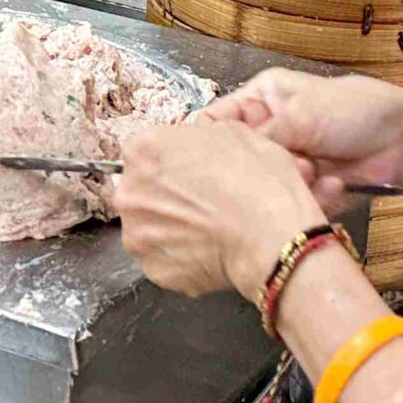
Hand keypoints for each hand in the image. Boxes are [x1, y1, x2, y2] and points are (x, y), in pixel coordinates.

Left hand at [117, 121, 328, 299]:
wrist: (272, 237)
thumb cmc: (258, 181)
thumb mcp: (235, 132)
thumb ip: (201, 136)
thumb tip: (200, 145)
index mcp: (144, 149)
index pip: (146, 151)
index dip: (173, 160)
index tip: (193, 170)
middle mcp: (130, 192)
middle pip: (141, 191)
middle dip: (165, 195)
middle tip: (202, 202)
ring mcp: (137, 235)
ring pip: (150, 227)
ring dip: (172, 228)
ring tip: (209, 230)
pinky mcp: (153, 269)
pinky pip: (164, 259)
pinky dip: (182, 257)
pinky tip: (209, 251)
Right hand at [205, 70, 402, 208]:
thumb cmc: (356, 112)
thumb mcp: (301, 112)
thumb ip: (257, 134)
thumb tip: (219, 153)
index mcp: (261, 100)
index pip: (215, 120)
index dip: (209, 142)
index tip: (210, 159)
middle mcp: (269, 131)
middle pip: (236, 160)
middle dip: (257, 167)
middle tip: (284, 162)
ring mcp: (286, 163)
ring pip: (261, 186)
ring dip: (287, 183)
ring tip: (315, 171)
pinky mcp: (303, 190)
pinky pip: (288, 203)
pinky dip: (309, 198)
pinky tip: (334, 183)